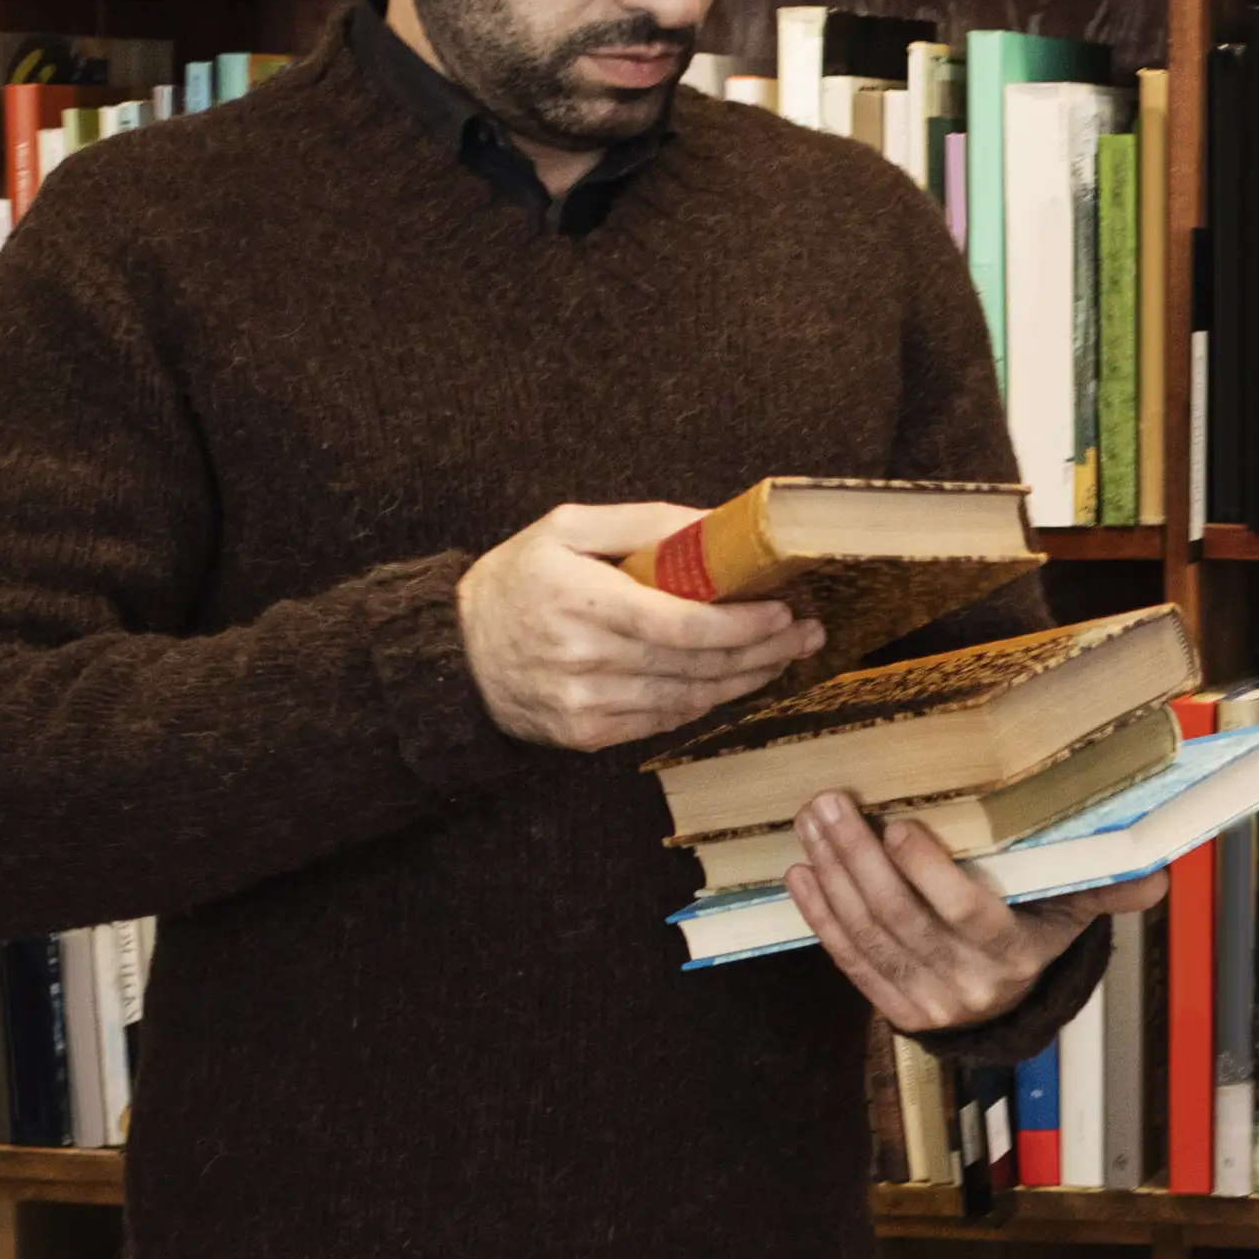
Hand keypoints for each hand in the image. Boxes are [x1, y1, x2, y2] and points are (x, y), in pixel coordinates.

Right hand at [458, 502, 818, 753]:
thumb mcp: (566, 528)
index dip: (740, 626)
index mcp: (580, 600)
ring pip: (689, 699)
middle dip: (763, 651)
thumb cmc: (516, 581)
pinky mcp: (587, 735)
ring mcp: (585, 704)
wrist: (453, 656)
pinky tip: (732, 680)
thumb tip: (717, 524)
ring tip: (783, 656)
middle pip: (696, 665)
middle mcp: (584, 659)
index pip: (681, 625)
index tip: (782, 610)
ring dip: (745, 680)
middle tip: (805, 633)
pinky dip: (705, 700)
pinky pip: (664, 721)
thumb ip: (644, 523)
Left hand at [788, 797, 1158, 1039]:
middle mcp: (967, 985)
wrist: (1009, 1015)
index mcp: (1015, 956)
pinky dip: (821, 917)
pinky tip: (802, 873)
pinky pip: (849, 962)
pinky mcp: (893, 1010)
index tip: (899, 825)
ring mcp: (926, 1002)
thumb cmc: (1037, 939)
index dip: (929, 873)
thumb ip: (1106, 887)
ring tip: (812, 823)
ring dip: (833, 876)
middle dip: (858, 859)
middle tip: (831, 805)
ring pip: (869, 936)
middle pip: (903, 920)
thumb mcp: (1075, 914)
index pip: (967, 914)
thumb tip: (1156, 873)